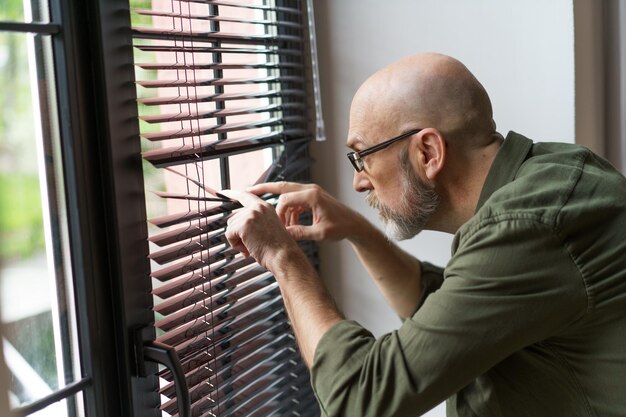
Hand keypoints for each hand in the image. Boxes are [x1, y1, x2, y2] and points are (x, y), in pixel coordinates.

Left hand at [221, 189, 304, 270]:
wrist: (284, 256)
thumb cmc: (278, 249)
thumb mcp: (267, 229)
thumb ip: (253, 223)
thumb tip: (235, 228)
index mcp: (265, 207)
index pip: (245, 195)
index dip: (232, 193)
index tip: (223, 192)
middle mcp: (258, 207)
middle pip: (234, 218)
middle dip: (239, 233)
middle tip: (253, 243)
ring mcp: (251, 214)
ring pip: (231, 227)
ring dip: (238, 240)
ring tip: (253, 246)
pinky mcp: (244, 224)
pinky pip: (229, 234)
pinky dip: (235, 245)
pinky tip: (248, 248)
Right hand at [248, 182, 364, 241]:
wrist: (355, 225)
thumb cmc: (341, 228)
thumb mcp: (320, 234)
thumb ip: (301, 233)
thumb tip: (283, 234)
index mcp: (312, 196)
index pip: (285, 198)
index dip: (278, 212)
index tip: (278, 225)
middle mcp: (310, 189)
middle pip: (281, 186)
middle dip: (264, 189)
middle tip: (247, 191)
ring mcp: (311, 192)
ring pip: (287, 193)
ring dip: (281, 207)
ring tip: (277, 222)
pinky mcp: (312, 197)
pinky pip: (294, 200)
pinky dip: (289, 210)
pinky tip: (289, 223)